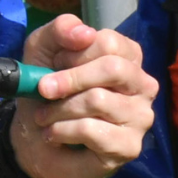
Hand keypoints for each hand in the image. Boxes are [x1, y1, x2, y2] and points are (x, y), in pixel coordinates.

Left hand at [10, 14, 156, 177]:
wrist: (34, 139)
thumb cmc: (48, 92)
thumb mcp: (43, 51)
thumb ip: (60, 31)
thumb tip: (84, 33)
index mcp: (127, 58)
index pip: (109, 43)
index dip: (73, 53)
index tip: (54, 64)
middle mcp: (143, 85)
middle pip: (112, 68)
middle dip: (69, 78)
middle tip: (43, 90)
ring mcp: (141, 117)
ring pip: (97, 100)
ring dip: (58, 109)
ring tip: (45, 117)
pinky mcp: (130, 146)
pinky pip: (91, 130)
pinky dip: (61, 130)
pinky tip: (54, 134)